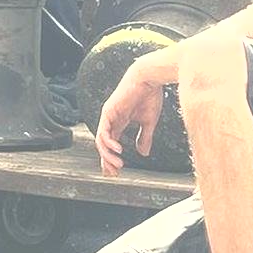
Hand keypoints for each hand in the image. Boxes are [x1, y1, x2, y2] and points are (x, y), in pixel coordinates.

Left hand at [94, 61, 163, 176]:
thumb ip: (144, 137)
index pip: (111, 143)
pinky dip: (109, 142)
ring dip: (108, 155)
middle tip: (114, 173)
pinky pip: (104, 131)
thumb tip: (143, 153)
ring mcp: (108, 115)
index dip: (111, 158)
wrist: (149, 78)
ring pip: (102, 140)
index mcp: (120, 121)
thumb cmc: (150, 95)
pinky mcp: (108, 111)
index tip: (115, 172)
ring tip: (118, 165)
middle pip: (104, 144)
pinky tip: (118, 150)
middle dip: (107, 161)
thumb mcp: (148, 122)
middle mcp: (112, 119)